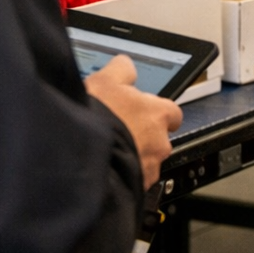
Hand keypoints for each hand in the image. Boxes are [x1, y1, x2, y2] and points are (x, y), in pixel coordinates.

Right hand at [84, 55, 182, 188]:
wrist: (80, 156)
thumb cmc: (97, 118)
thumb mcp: (106, 80)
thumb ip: (122, 70)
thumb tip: (126, 65)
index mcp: (158, 114)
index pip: (173, 113)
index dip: (157, 112)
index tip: (143, 111)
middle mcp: (160, 143)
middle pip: (159, 140)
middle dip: (144, 137)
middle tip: (120, 132)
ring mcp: (149, 168)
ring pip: (146, 162)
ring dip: (133, 157)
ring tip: (109, 151)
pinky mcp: (135, 187)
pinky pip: (133, 181)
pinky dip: (123, 175)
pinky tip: (105, 167)